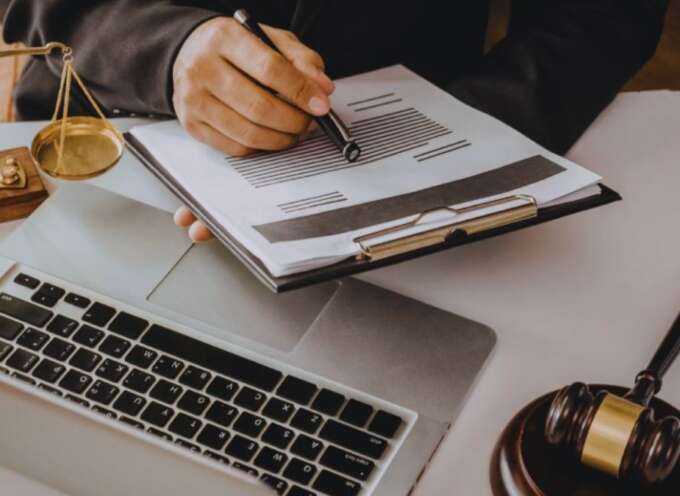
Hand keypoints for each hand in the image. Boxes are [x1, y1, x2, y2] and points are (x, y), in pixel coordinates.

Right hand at [172, 16, 333, 155]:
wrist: (190, 54)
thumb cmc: (235, 48)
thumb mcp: (271, 40)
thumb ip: (301, 59)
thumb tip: (322, 89)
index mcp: (224, 38)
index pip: (270, 69)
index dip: (301, 92)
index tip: (321, 105)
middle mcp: (202, 68)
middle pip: (259, 107)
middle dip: (294, 121)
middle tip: (310, 122)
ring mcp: (194, 99)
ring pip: (249, 133)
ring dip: (281, 139)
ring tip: (295, 132)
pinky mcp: (192, 124)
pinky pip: (236, 147)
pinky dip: (261, 147)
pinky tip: (271, 136)